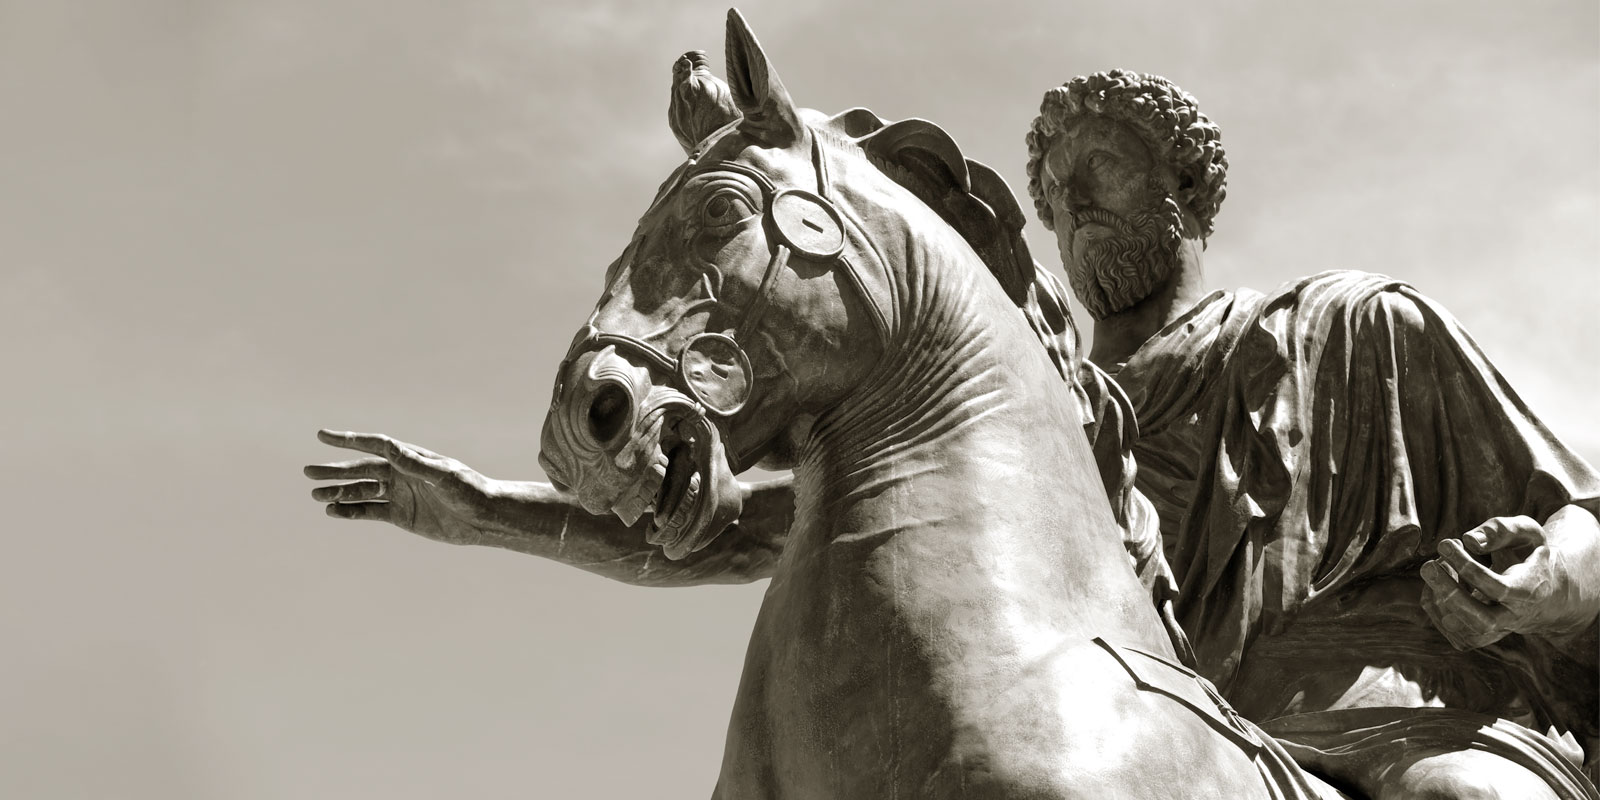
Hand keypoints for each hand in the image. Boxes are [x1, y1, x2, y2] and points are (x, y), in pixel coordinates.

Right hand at [304, 429, 495, 545]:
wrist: (484, 518)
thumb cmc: (470, 490)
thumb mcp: (443, 476)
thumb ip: (416, 464)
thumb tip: (391, 448)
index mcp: (410, 458)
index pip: (374, 445)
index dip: (348, 440)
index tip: (322, 435)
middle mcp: (401, 473)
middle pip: (360, 470)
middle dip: (334, 471)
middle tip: (308, 472)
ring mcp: (399, 494)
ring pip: (361, 491)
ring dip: (338, 492)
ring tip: (316, 496)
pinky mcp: (400, 515)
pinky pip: (369, 512)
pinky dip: (351, 512)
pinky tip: (333, 511)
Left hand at [1420, 513, 1595, 649]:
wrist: (1544, 590)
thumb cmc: (1528, 554)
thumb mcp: (1526, 533)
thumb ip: (1502, 530)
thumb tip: (1470, 540)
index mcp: (1530, 591)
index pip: (1496, 588)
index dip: (1467, 567)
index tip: (1446, 544)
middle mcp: (1515, 618)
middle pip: (1481, 622)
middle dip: (1450, 594)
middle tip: (1428, 566)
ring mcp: (1498, 631)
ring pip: (1464, 631)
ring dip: (1439, 601)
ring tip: (1433, 569)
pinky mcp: (1481, 637)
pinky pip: (1454, 633)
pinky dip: (1436, 609)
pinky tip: (1436, 584)